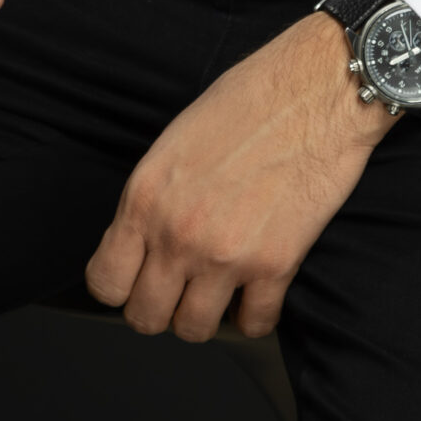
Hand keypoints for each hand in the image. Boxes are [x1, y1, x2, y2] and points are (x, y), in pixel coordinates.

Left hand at [84, 12, 397, 342]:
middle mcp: (177, 234)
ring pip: (193, 330)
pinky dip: (256, 314)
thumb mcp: (176, 141)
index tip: (136, 279)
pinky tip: (258, 290)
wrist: (316, 90)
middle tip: (179, 287)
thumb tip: (144, 240)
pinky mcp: (275, 266)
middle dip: (160, 306)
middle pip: (144, 317)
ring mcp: (225, 255)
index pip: (104, 281)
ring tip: (218, 289)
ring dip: (205, 314)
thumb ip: (154, 198)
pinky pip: (254, 325)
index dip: (120, 285)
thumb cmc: (250, 100)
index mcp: (145, 197)